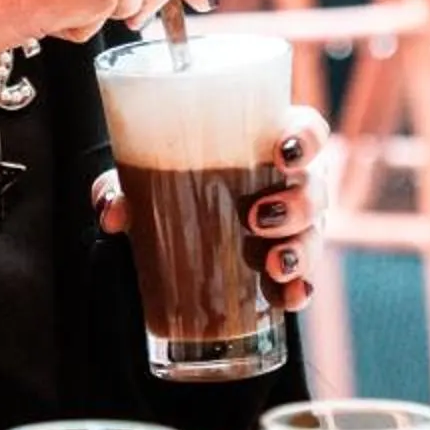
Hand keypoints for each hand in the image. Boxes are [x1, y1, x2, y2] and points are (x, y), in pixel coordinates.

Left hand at [93, 104, 330, 315]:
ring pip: (315, 234)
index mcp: (265, 145)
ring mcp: (294, 227)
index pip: (306, 131)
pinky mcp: (286, 268)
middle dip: (296, 203)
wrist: (168, 229)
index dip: (306, 138)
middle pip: (315, 187)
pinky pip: (304, 280)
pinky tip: (288, 297)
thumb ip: (119, 185)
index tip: (283, 152)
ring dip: (300, 249)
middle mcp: (289, 184)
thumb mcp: (141, 177)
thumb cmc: (168, 183)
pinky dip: (299, 290)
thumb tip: (114, 211)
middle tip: (255, 217)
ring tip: (273, 263)